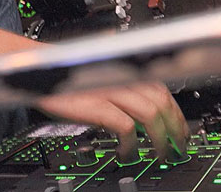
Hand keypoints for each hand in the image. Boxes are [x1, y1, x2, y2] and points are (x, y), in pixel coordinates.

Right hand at [35, 82, 188, 161]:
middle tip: (178, 146)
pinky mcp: (96, 104)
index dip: (177, 112)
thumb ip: (125, 86)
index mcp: (126, 68)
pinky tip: (127, 152)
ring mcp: (110, 89)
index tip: (181, 130)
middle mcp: (122, 76)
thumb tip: (146, 107)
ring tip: (160, 153)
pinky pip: (125, 127)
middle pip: (163, 102)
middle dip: (175, 128)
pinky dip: (131, 143)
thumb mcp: (103, 75)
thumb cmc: (67, 73)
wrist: (39, 69)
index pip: (163, 89)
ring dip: (160, 138)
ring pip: (150, 113)